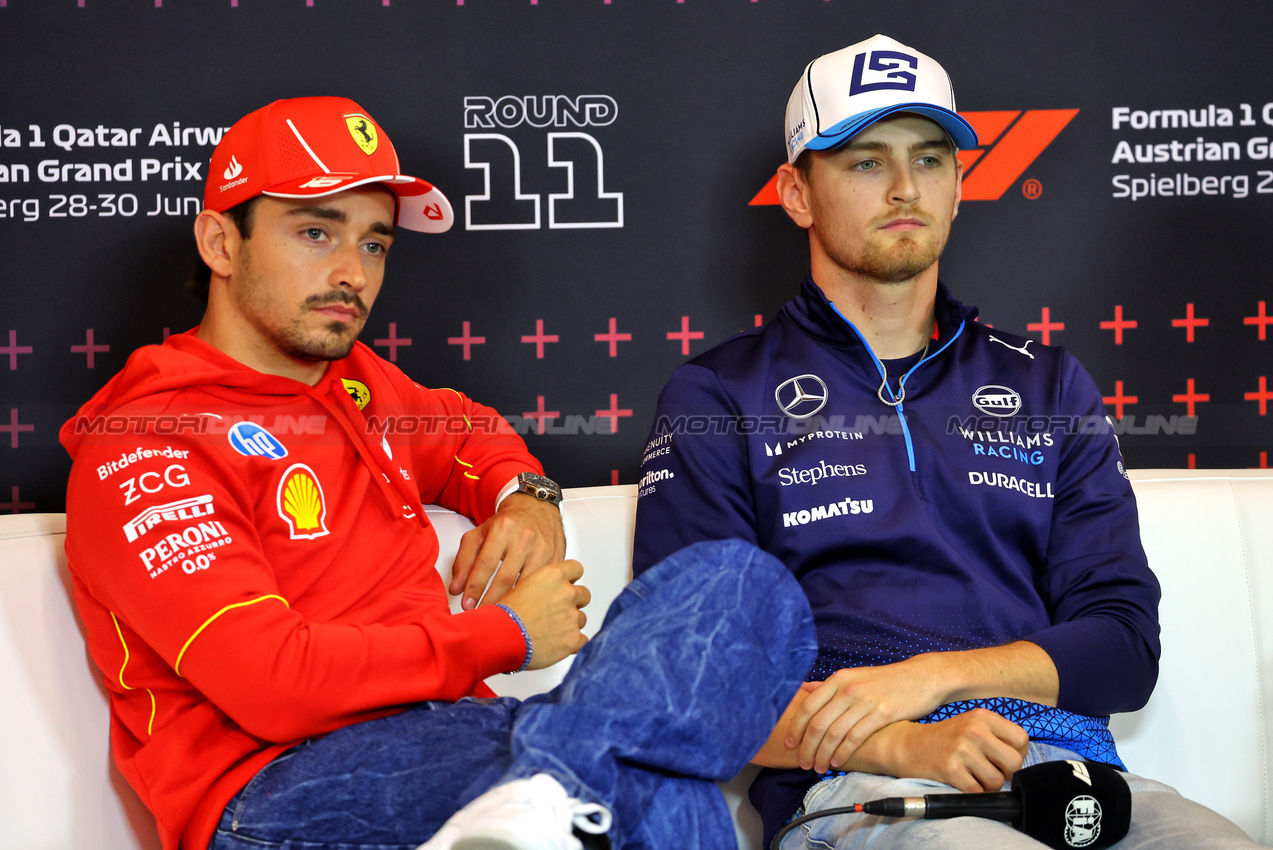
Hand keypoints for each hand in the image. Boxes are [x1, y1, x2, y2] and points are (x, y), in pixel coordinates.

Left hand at [449, 492, 565, 609]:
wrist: (537, 509)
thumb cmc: (507, 524)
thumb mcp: (480, 534)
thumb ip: (464, 560)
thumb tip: (456, 589)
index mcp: (503, 528)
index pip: (485, 563)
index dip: (474, 586)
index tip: (466, 604)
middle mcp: (524, 538)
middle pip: (505, 577)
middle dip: (490, 600)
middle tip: (481, 615)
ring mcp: (543, 549)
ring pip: (525, 584)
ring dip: (510, 604)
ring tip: (498, 617)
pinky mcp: (556, 560)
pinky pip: (541, 585)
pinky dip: (529, 599)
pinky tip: (520, 608)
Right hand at [499, 559, 590, 668]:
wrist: (499, 637)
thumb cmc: (503, 614)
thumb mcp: (519, 587)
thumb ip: (540, 585)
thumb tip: (546, 590)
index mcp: (553, 576)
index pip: (576, 568)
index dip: (572, 579)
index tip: (567, 586)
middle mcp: (567, 592)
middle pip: (583, 594)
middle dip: (573, 603)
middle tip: (557, 613)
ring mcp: (572, 616)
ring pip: (581, 619)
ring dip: (570, 624)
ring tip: (549, 632)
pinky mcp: (573, 638)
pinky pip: (582, 641)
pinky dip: (572, 644)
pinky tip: (556, 645)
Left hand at [786, 659, 945, 773]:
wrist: (921, 678)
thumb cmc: (885, 680)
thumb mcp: (854, 676)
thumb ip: (829, 685)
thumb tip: (804, 689)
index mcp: (839, 679)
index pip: (808, 706)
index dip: (795, 727)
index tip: (789, 743)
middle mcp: (849, 688)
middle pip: (818, 723)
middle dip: (807, 747)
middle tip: (802, 762)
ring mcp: (865, 701)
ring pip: (835, 733)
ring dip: (823, 754)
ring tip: (818, 767)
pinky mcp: (882, 713)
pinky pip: (855, 737)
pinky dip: (843, 753)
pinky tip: (837, 763)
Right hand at [854, 711, 1028, 792]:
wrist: (907, 745)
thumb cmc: (943, 739)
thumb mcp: (971, 725)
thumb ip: (996, 735)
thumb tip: (1021, 758)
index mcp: (983, 716)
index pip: (1022, 739)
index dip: (1016, 754)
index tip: (1001, 758)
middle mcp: (974, 730)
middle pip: (1015, 763)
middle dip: (1005, 773)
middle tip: (988, 771)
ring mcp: (961, 749)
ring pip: (997, 781)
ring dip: (987, 786)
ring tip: (972, 776)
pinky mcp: (950, 768)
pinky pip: (977, 791)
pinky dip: (972, 792)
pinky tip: (961, 782)